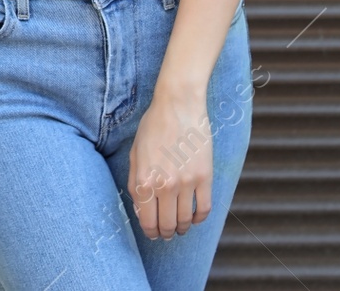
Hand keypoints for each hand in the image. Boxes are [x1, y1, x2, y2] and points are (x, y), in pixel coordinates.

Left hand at [127, 89, 213, 239]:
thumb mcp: (134, 154)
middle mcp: (164, 186)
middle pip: (167, 225)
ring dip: (183, 228)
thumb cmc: (152, 127)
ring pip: (186, 221)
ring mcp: (186, 183)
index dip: (151, 232)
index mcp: (143, 180)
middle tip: (167, 234)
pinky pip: (204, 209)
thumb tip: (141, 210)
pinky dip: (199, 218)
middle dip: (166, 233)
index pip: (147, 221)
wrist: (177, 105)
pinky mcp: (205, 177)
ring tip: (181, 228)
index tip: (154, 234)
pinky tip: (195, 217)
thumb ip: (134, 183)